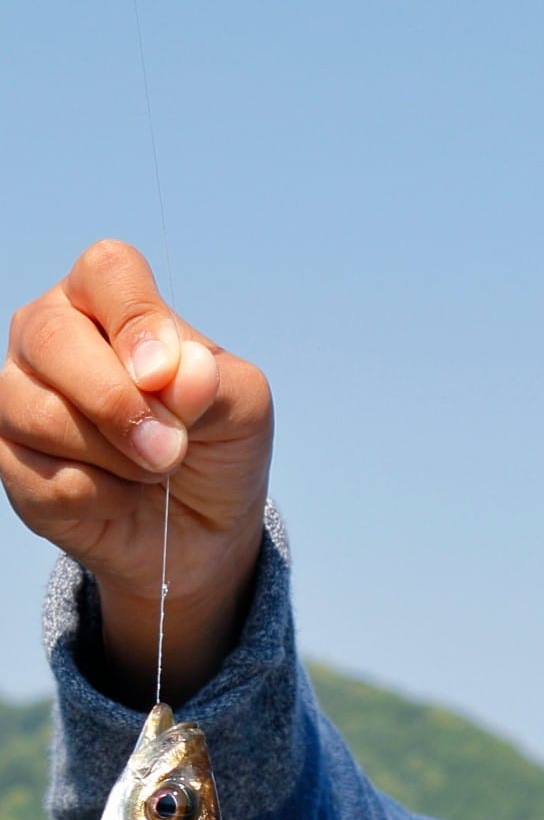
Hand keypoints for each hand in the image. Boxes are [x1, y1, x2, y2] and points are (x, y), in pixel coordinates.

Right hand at [0, 240, 273, 704]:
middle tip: (164, 447)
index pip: (107, 272)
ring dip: (99, 448)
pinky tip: (110, 501)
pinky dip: (77, 492)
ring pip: (22, 400)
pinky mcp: (8, 463)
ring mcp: (21, 401)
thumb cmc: (222, 460)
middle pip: (44, 328)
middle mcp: (57, 340)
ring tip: (147, 474)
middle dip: (111, 395)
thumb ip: (211, 380)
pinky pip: (24, 469)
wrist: (201, 547)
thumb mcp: (243, 412)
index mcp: (117, 307)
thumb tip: (171, 371)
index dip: (136, 319)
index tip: (179, 378)